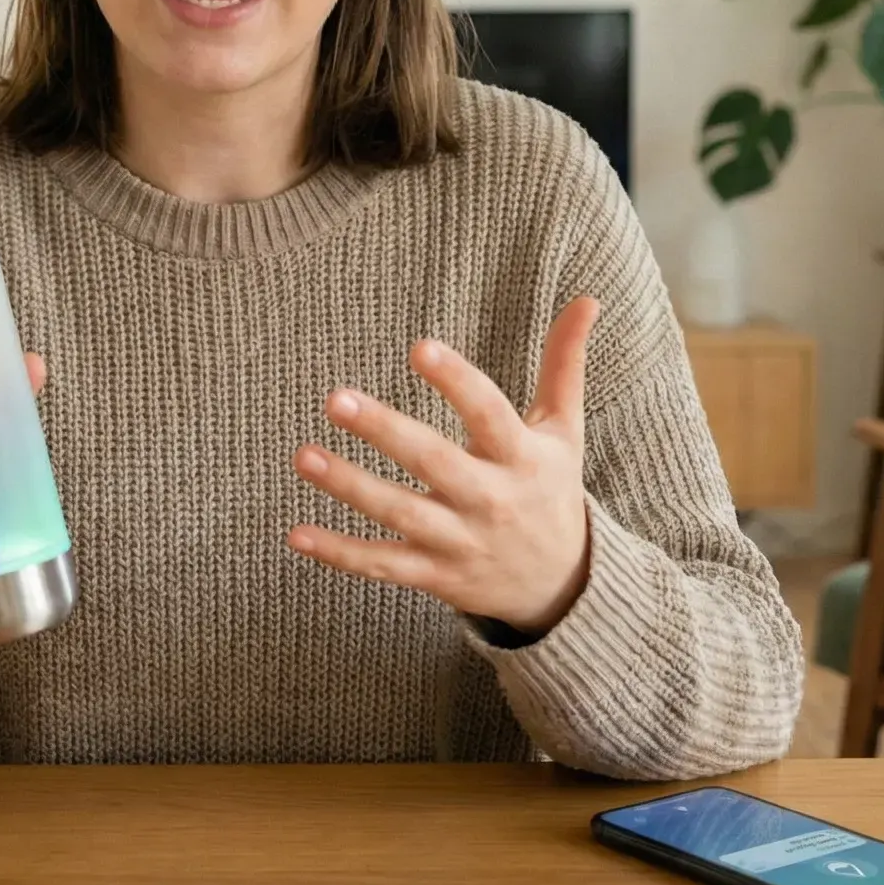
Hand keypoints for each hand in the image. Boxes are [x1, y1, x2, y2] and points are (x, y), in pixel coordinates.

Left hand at [289, 297, 599, 634]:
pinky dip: (340, 554)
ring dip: (349, 487)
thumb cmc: (551, 489)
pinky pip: (382, 566)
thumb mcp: (564, 429)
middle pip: (434, 462)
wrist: (561, 585)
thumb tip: (587, 299)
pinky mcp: (434, 575)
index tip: (420, 347)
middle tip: (336, 397)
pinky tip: (296, 534)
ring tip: (303, 456)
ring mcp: (460, 542)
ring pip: (400, 514)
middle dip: (385, 431)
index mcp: (522, 457)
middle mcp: (490, 499)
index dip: (456, 380)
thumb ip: (565, 364)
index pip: (489, 413)